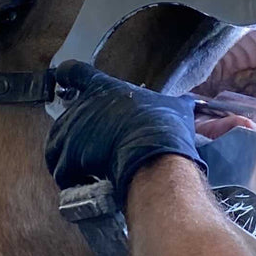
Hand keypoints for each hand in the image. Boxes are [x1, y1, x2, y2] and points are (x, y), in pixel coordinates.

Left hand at [45, 61, 205, 205]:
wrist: (152, 159)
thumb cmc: (163, 130)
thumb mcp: (177, 109)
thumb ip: (180, 103)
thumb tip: (195, 102)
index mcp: (105, 88)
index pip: (76, 72)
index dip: (69, 76)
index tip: (65, 80)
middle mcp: (82, 107)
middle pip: (69, 118)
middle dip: (80, 135)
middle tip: (98, 150)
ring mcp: (71, 132)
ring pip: (60, 145)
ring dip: (73, 159)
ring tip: (92, 171)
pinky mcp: (67, 158)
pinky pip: (62, 169)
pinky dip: (72, 179)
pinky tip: (88, 183)